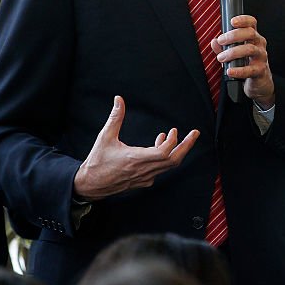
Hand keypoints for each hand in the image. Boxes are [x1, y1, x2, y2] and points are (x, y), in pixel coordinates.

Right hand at [73, 96, 199, 200]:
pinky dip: (165, 158)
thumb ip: (115, 118)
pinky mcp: (143, 181)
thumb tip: (119, 100)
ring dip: (175, 150)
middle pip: (174, 160)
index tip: (172, 130)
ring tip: (173, 136)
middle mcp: (143, 170)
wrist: (90, 184)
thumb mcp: (105, 137)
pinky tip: (158, 146)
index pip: (164, 153)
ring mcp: (145, 177)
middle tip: (194, 134)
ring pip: (168, 166)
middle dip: (186, 146)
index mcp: (135, 159)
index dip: (172, 141)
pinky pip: (161, 170)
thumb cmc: (97, 162)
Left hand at [212, 14, 274, 107]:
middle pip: (250, 33)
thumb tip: (214, 42)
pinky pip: (250, 69)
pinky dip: (239, 70)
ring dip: (233, 52)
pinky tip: (230, 71)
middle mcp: (259, 45)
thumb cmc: (247, 65)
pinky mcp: (261, 70)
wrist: (259, 84)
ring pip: (250, 49)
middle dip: (234, 35)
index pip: (252, 23)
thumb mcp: (233, 54)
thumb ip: (223, 48)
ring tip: (221, 57)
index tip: (232, 21)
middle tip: (221, 41)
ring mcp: (261, 57)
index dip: (243, 20)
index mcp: (253, 37)